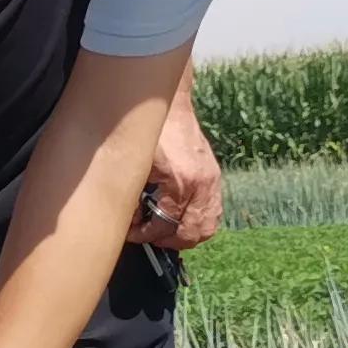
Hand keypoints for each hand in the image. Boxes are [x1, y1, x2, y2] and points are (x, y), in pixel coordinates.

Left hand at [135, 93, 224, 249]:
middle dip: (168, 241)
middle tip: (149, 236)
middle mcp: (201, 186)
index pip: (165, 225)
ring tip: (166, 232)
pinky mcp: (215, 178)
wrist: (172, 106)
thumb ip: (134, 194)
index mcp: (180, 182)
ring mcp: (212, 182)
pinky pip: (214, 213)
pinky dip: (199, 223)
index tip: (132, 233)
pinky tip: (182, 219)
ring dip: (186, 235)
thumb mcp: (138, 163)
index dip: (145, 234)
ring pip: (207, 227)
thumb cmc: (153, 132)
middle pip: (191, 233)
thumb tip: (132, 218)